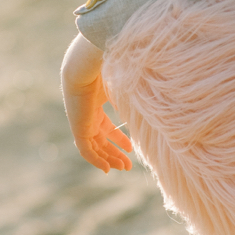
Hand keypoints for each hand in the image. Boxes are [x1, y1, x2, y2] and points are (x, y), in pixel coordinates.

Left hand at [61, 35, 133, 172]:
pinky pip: (85, 150)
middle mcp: (87, 114)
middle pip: (100, 139)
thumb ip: (134, 98)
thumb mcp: (124, 87)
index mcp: (95, 104)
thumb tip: (157, 99)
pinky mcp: (77, 127)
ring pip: (94, 147)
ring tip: (124, 168)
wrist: (87, 66)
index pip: (105, 127)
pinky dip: (96, 160)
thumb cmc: (107, 71)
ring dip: (108, 159)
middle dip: (114, 153)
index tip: (131, 148)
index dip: (118, 139)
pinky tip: (107, 169)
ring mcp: (81, 121)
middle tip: (128, 165)